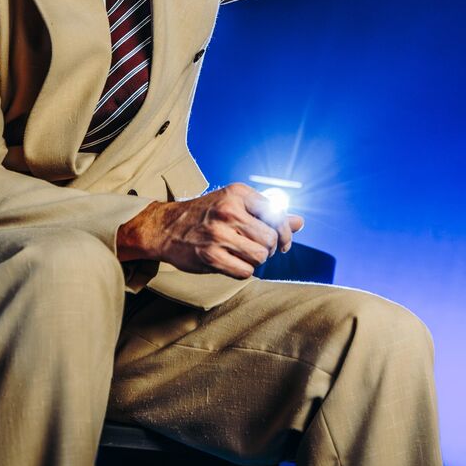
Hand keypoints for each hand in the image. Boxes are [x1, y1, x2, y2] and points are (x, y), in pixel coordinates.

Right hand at [117, 183, 305, 278]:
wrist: (166, 227)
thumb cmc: (205, 215)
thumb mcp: (235, 204)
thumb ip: (268, 213)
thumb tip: (300, 222)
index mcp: (238, 193)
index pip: (277, 214)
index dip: (285, 233)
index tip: (284, 242)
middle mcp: (228, 211)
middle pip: (271, 239)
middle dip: (270, 249)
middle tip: (259, 249)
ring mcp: (218, 234)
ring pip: (261, 257)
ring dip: (257, 261)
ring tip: (245, 255)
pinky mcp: (210, 256)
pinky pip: (245, 272)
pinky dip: (244, 271)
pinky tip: (234, 263)